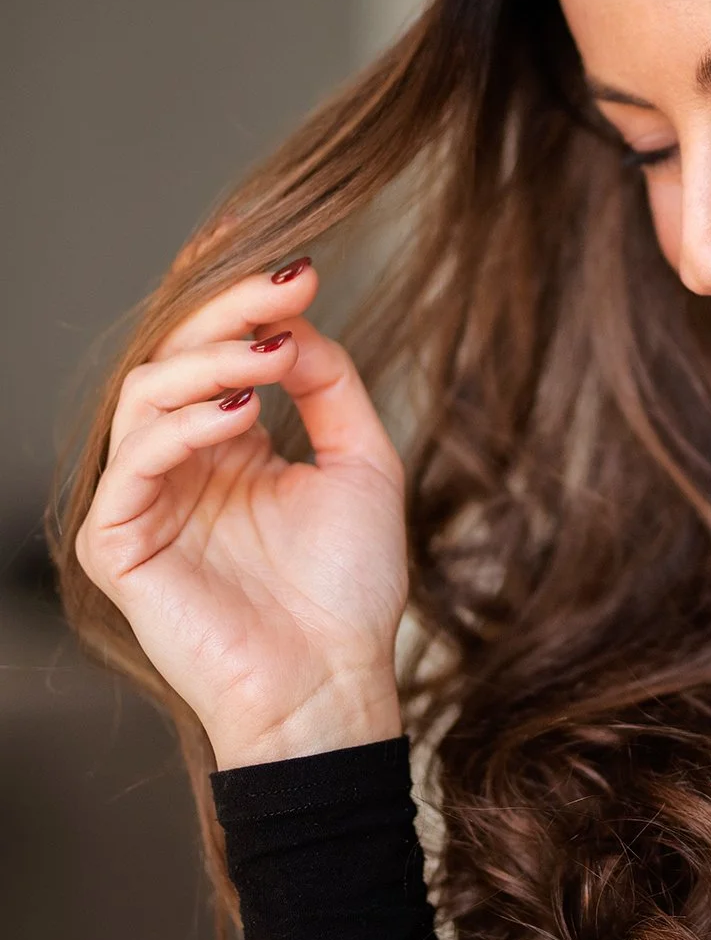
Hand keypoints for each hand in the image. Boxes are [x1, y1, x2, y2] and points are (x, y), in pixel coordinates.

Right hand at [75, 257, 407, 768]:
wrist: (335, 681)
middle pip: (178, 357)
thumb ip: (331, 386)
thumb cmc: (350, 587)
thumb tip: (295, 322)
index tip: (292, 258)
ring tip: (273, 352)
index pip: (217, 350)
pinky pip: (132, 464)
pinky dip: (181, 427)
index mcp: (231, 443)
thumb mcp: (362, 462)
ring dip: (210, 362)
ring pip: (146, 396)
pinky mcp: (119, 543)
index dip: (238, 298)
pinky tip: (239, 413)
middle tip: (288, 283)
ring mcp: (147, 499)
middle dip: (230, 311)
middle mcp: (183, 462)